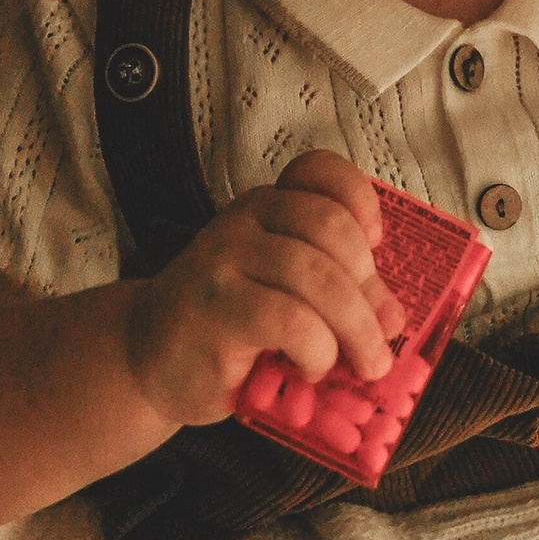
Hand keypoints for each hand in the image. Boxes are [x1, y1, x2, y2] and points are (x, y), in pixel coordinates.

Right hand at [123, 151, 402, 430]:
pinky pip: (290, 318)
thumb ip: (332, 289)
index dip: (359, 199)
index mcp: (265, 209)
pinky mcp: (215, 308)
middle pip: (331, 227)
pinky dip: (317, 348)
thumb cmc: (223, 327)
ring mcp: (224, 260)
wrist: (147, 358)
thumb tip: (391, 315)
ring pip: (316, 275)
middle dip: (370, 287)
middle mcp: (242, 222)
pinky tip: (311, 368)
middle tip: (382, 332)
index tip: (377, 243)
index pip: (317, 171)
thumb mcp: (280, 294)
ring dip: (355, 327)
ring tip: (363, 363)